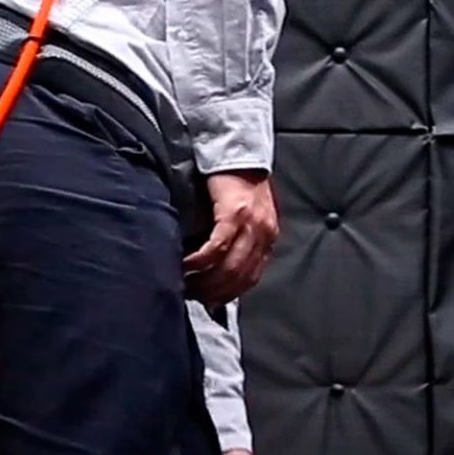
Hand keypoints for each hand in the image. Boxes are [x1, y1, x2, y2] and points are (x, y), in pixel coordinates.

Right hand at [184, 170, 277, 306]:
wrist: (238, 152)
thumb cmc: (238, 183)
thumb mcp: (245, 217)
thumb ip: (238, 241)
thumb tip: (218, 269)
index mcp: (268, 237)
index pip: (251, 278)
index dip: (229, 294)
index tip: (210, 302)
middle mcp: (264, 234)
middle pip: (239, 277)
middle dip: (214, 291)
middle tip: (192, 297)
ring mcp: (251, 224)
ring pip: (229, 266)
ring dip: (205, 280)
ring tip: (186, 284)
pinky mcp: (234, 214)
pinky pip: (217, 247)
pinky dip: (200, 261)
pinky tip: (186, 265)